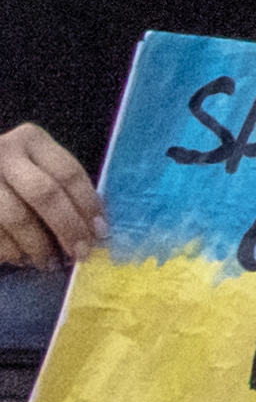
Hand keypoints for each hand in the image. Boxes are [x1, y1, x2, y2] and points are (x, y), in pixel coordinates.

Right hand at [0, 121, 94, 267]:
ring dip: (37, 246)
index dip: (88, 205)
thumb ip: (62, 189)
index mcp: (31, 140)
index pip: (69, 173)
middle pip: (44, 194)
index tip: (100, 233)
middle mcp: (4, 153)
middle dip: (67, 227)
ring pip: (17, 218)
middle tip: (80, 253)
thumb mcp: (38, 169)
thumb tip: (94, 228)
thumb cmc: (15, 178)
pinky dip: (11, 251)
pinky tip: (21, 258)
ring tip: (49, 262)